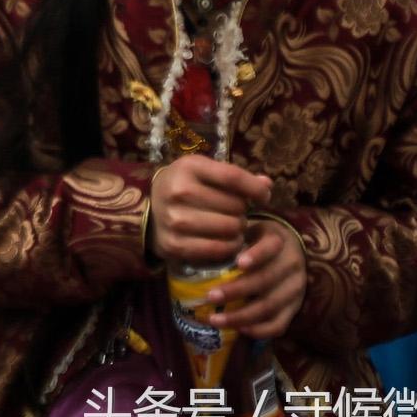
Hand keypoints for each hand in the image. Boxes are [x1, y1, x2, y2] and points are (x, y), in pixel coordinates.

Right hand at [150, 155, 272, 266]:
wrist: (149, 209)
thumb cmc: (185, 186)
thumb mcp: (205, 172)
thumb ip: (236, 177)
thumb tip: (267, 184)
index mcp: (188, 167)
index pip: (233, 177)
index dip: (255, 189)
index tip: (264, 197)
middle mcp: (178, 191)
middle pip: (235, 206)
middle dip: (242, 211)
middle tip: (233, 213)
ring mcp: (174, 219)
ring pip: (230, 229)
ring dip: (237, 230)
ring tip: (230, 227)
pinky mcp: (174, 244)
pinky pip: (218, 249)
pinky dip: (229, 247)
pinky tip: (226, 241)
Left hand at [205, 220, 306, 339]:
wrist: (290, 252)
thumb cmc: (256, 240)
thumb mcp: (248, 230)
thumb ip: (229, 238)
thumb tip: (195, 248)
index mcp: (278, 241)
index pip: (270, 247)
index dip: (256, 256)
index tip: (238, 263)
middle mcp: (291, 265)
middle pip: (266, 280)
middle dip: (236, 291)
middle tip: (210, 297)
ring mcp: (296, 289)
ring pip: (270, 306)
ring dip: (241, 316)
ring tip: (214, 320)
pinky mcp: (295, 308)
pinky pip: (279, 324)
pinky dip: (259, 330)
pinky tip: (238, 330)